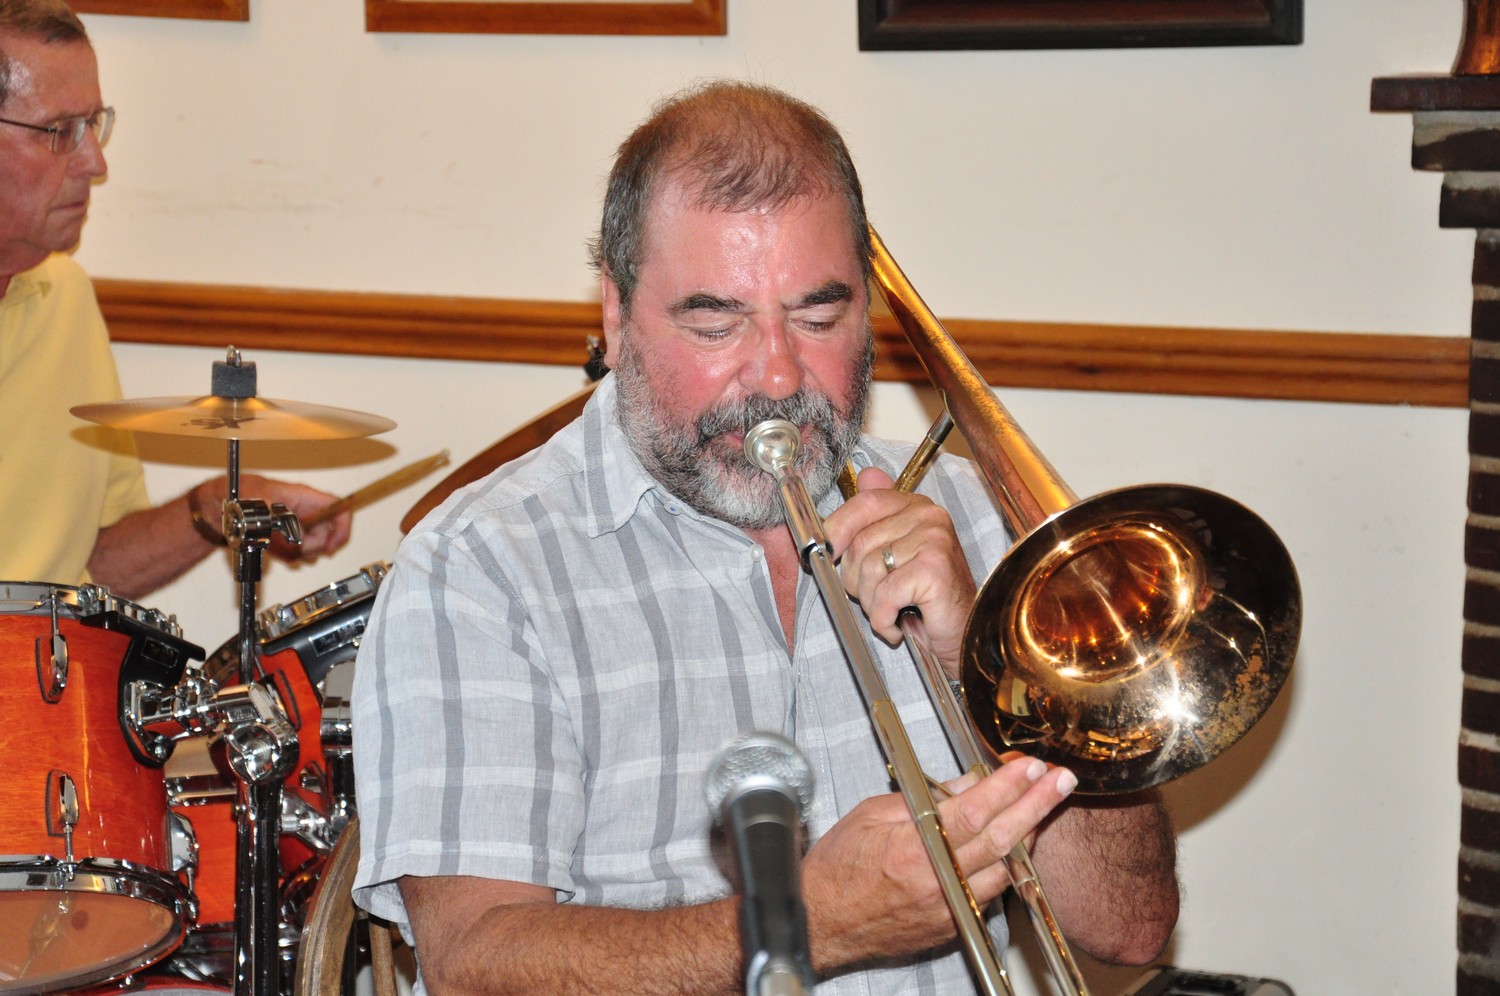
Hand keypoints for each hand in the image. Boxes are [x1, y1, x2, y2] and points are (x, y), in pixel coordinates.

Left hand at [193, 474, 352, 559]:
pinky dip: (290, 558)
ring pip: (315, 547)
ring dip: (299, 554)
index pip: (338, 508)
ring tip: (278, 548)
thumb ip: (270, 510)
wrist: (220, 507)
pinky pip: (300, 554)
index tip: (330, 546)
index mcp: (304, 497)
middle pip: (329, 534)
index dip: (342, 528)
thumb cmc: (236, 493)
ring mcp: (300, 525)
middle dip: (313, 547)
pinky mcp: (291, 538)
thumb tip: (284, 521)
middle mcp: (306, 511)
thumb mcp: (251, 499)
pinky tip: (275, 551)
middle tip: (294, 549)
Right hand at [800, 755, 1077, 968]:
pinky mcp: (953, 926)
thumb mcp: (871, 815)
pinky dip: (1006, 865)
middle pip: (1002, 838)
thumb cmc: (837, 868)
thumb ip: (923, 799)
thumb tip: (967, 784)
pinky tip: (1014, 843)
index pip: (975, 810)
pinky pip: (992, 892)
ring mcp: (949, 908)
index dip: (1007, 787)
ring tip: (1043, 805)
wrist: (821, 922)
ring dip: (1028, 835)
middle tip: (1060, 781)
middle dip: (1037, 805)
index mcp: (913, 848)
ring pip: (1006, 869)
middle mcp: (937, 881)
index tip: (1029, 766)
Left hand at [821, 466, 975, 677]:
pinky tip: (897, 625)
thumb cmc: (927, 598)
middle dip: (855, 580)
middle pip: (861, 542)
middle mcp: (929, 516)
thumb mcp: (898, 554)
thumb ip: (879, 516)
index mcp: (917, 506)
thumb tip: (866, 475)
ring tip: (891, 610)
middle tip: (876, 597)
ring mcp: (934, 540)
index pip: (865, 503)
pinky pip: (885, 593)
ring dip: (871, 603)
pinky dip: (883, 618)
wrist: (964, 633)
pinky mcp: (934, 569)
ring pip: (869, 569)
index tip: (829, 553)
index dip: (837, 528)